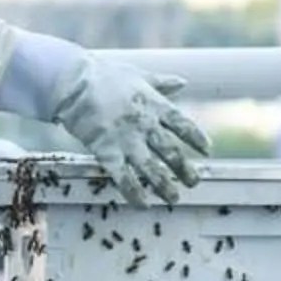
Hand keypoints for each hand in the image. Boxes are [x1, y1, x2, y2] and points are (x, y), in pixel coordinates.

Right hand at [45, 57, 209, 205]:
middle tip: (194, 183)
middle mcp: (145, 124)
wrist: (73, 81)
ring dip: (164, 185)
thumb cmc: (103, 74)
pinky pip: (123, 177)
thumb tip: (182, 82)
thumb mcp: (138, 75)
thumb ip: (161, 83)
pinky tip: (142, 205)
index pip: (183, 124)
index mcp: (154, 104)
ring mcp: (126, 139)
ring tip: (174, 198)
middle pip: (170, 151)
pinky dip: (134, 193)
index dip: (196, 139)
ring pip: (151, 168)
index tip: (207, 151)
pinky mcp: (107, 151)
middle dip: (184, 169)